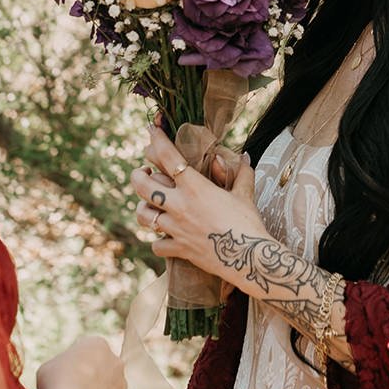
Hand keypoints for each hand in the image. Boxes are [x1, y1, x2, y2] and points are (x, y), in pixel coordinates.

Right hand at [36, 333, 127, 388]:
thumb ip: (61, 367)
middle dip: (89, 378)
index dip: (73, 362)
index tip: (63, 373)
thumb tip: (63, 376)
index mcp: (97, 344)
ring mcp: (122, 387)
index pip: (87, 350)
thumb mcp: (49, 367)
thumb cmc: (57, 383)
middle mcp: (115, 362)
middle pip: (101, 369)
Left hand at [129, 127, 270, 283]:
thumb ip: (242, 174)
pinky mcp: (179, 249)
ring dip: (143, 209)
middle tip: (143, 174)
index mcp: (195, 187)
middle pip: (142, 186)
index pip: (168, 156)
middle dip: (137, 176)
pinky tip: (165, 239)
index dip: (156, 140)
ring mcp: (176, 229)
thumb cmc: (249, 223)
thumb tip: (245, 157)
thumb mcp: (245, 195)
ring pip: (143, 215)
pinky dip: (159, 242)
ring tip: (148, 206)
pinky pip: (157, 245)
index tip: (150, 130)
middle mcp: (180, 205)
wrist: (250, 258)